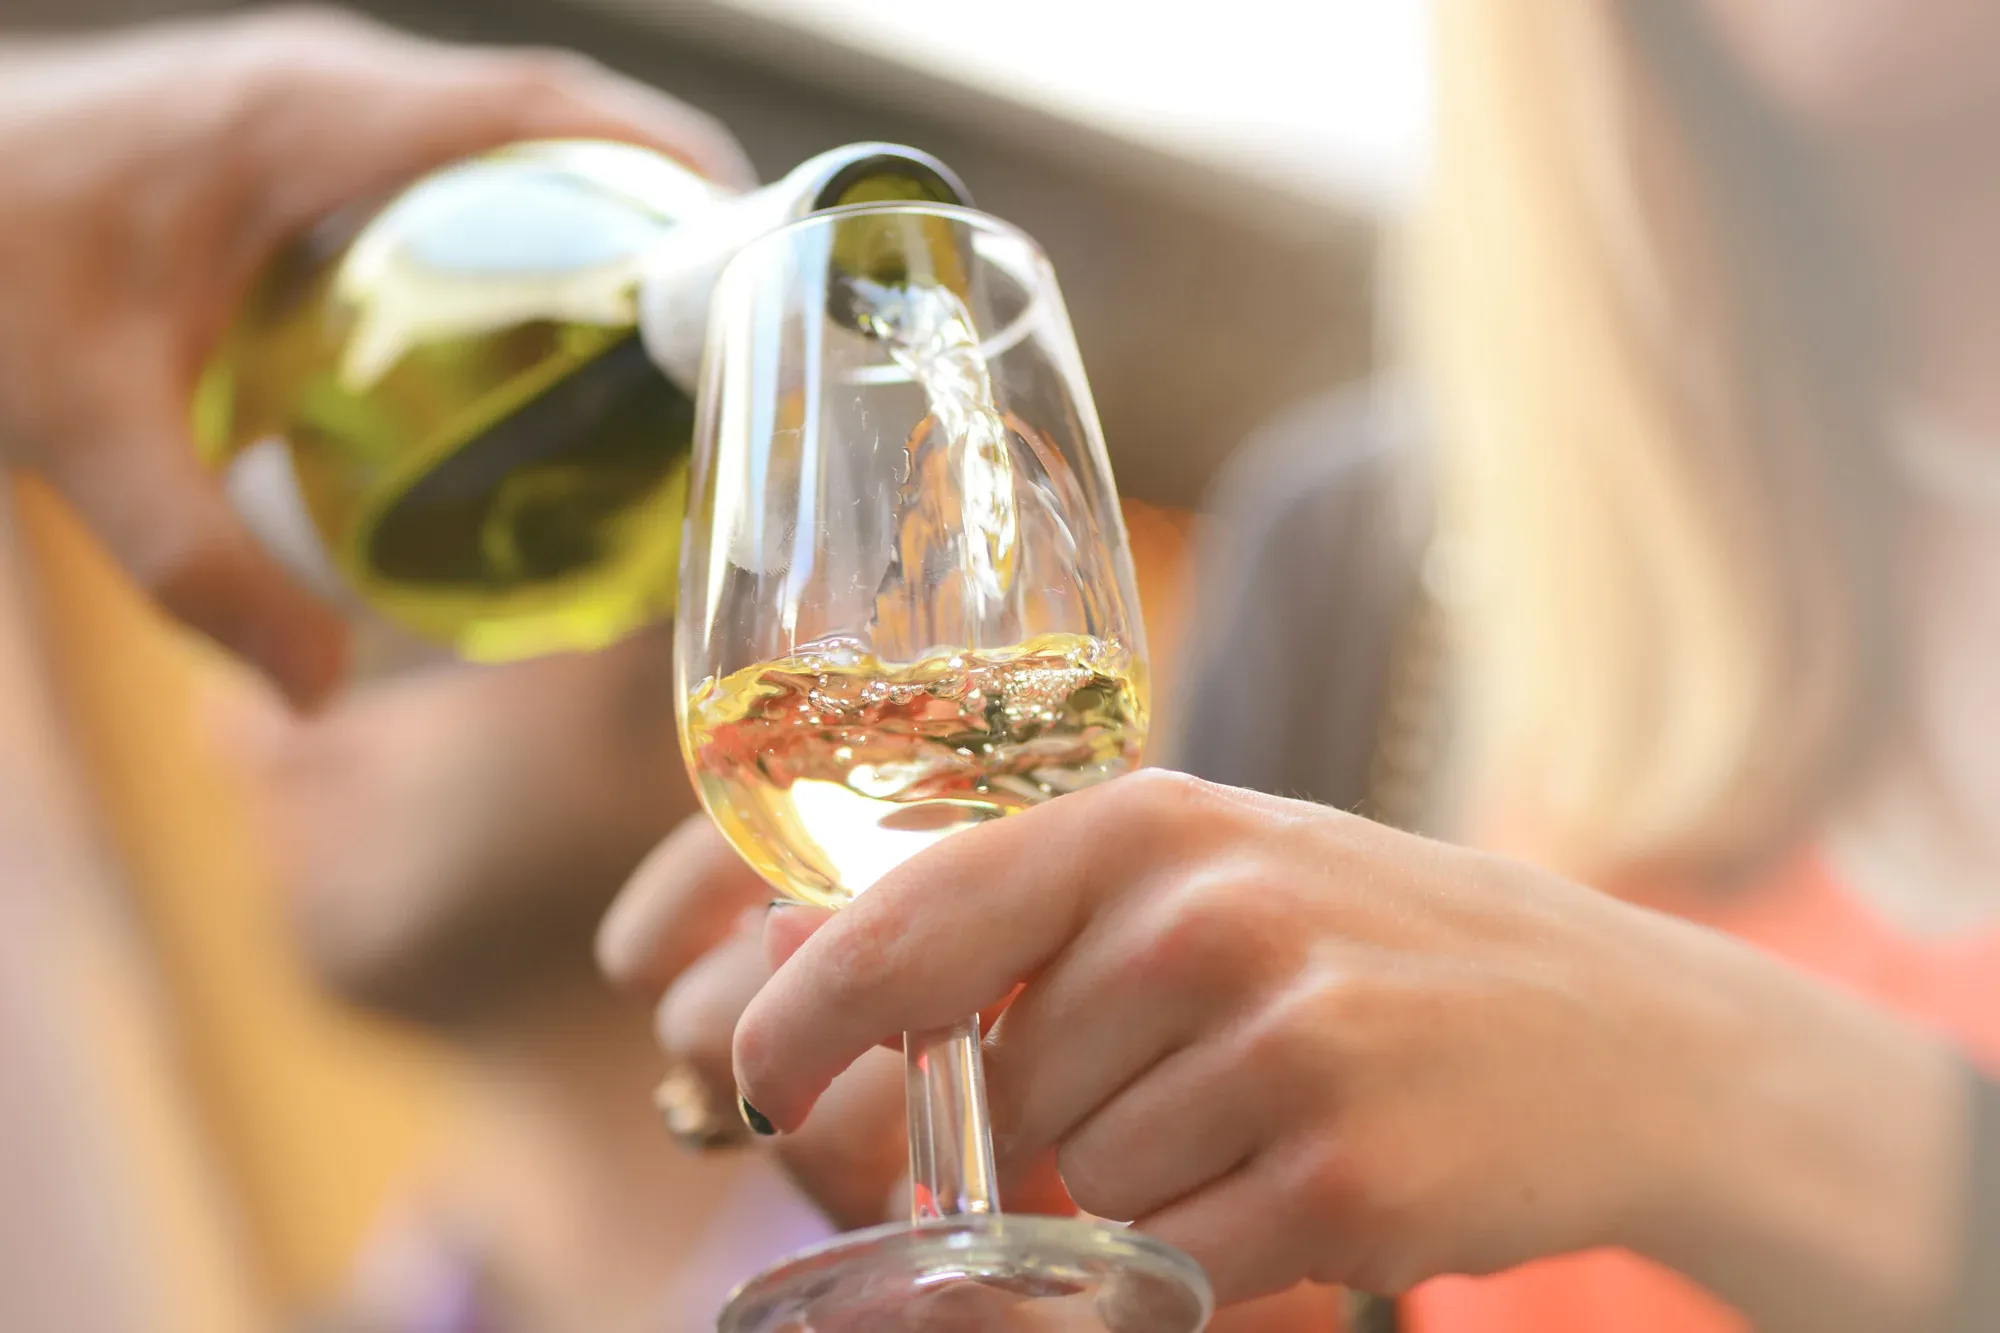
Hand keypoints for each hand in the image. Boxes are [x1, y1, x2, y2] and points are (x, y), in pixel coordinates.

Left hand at [0, 8, 751, 707]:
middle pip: (552, 121)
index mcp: (304, 119)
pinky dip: (514, 229)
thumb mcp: (73, 424)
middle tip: (723, 335)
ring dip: (590, 215)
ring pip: (503, 138)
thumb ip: (195, 563)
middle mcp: (326, 85)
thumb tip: (318, 690)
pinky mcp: (289, 133)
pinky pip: (444, 165)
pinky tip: (522, 336)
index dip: (668, 162)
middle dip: (658, 207)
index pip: (540, 107)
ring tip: (656, 342)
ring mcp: (309, 100)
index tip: (756, 243)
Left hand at [600, 814, 1350, 1331]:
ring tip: (1271, 1113)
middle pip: (1000, 1091)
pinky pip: (1175, 1260)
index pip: (907, 922)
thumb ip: (1022, 910)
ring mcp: (1279, 1042)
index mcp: (1148, 821)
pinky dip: (1221, 1249)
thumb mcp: (1208, 871)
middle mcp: (1203, 914)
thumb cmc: (1372, 945)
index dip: (805, 1014)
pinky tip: (1315, 1175)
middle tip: (1190, 1080)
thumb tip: (801, 951)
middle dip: (1051, 1124)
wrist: (1615, 1032)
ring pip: (1082, 1185)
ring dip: (1150, 1183)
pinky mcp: (1339, 1172)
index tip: (761, 1075)